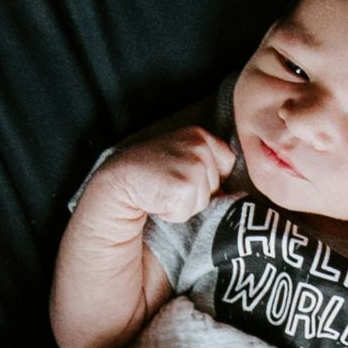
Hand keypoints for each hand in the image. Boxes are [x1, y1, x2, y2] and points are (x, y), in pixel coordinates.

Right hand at [93, 125, 236, 223]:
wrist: (118, 182)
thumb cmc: (150, 175)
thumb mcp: (182, 157)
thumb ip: (206, 164)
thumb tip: (229, 190)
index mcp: (199, 135)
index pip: (227, 162)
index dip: (208, 177)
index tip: (181, 174)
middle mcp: (199, 145)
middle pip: (217, 185)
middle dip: (196, 192)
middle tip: (168, 184)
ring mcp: (193, 164)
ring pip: (205, 201)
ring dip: (185, 204)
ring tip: (163, 191)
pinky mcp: (184, 186)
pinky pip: (189, 211)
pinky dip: (174, 213)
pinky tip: (158, 200)